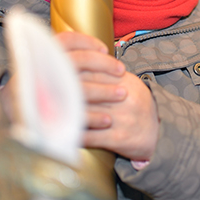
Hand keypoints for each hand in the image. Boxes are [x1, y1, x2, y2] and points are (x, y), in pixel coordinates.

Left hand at [56, 31, 159, 161]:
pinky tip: (60, 134)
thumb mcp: (126, 82)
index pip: (94, 71)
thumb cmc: (136, 104)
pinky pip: (93, 137)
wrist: (159, 132)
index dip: (71, 71)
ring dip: (66, 113)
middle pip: (88, 90)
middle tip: (41, 90)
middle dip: (64, 90)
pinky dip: (75, 135)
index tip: (50, 71)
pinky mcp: (120, 138)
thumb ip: (104, 73)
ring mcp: (122, 118)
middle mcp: (124, 96)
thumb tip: (75, 61)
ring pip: (88, 113)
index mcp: (125, 80)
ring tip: (45, 111)